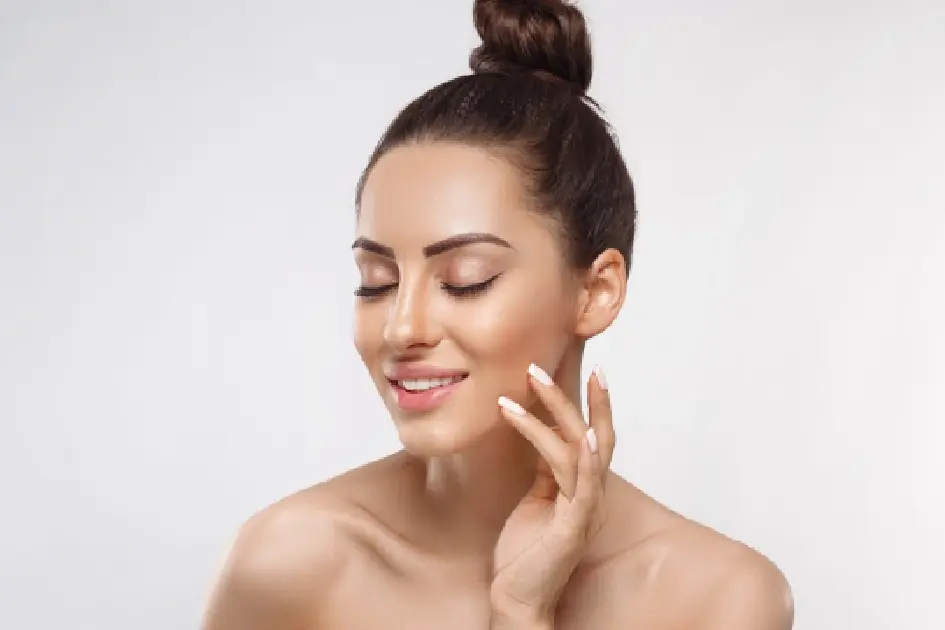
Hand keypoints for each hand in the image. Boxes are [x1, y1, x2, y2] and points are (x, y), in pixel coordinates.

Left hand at [491, 363, 614, 624]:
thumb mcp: (535, 499)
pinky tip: (570, 432)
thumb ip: (545, 469)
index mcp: (584, 490)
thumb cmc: (525, 553)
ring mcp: (586, 512)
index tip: (589, 370)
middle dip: (580, 397)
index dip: (593, 405)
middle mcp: (592, 497)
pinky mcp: (573, 528)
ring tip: (530, 381)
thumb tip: (541, 432)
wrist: (518, 598)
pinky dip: (577, 456)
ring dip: (555, 411)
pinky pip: (581, 485)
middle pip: (596, 436)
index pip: (594, 438)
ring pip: (581, 450)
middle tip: (554, 364)